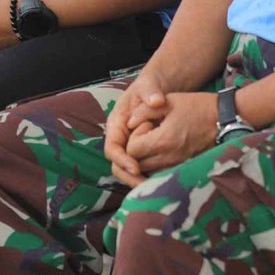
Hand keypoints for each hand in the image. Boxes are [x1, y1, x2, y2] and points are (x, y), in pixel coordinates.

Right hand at [104, 71, 169, 185]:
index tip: (136, 168)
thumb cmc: (149, 88)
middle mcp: (121, 138)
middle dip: (129, 177)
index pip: (112, 148)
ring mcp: (130, 146)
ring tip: (154, 188)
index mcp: (116, 124)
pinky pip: (141, 168)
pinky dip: (148, 176)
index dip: (122, 160)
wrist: (156, 91)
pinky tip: (162, 182)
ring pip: (128, 170)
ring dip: (138, 180)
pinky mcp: (142, 152)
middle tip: (145, 186)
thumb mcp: (148, 86)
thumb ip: (151, 91)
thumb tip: (156, 101)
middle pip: (117, 164)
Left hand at [121, 91, 218, 180]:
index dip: (132, 138)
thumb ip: (144, 111)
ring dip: (146, 161)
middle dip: (137, 152)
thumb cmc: (196, 107)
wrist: (225, 119)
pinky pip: (163, 175)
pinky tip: (163, 153)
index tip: (145, 127)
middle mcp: (170, 158)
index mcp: (164, 140)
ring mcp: (179, 166)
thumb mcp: (168, 101)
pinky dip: (158, 168)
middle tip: (147, 137)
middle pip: (138, 165)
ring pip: (150, 173)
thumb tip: (129, 123)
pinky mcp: (186, 169)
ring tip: (154, 145)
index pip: (132, 150)